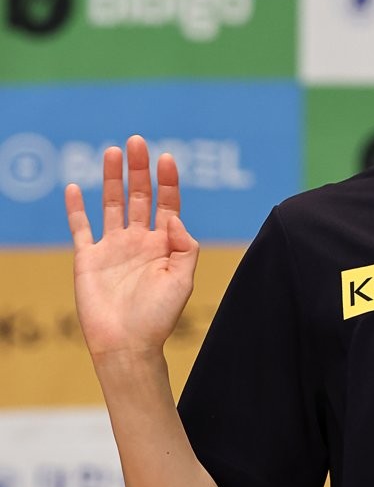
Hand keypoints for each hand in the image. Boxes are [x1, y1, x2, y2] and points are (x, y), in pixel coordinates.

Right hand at [65, 135, 199, 359]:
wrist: (127, 345)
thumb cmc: (159, 316)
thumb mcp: (184, 278)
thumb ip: (184, 246)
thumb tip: (175, 219)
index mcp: (164, 244)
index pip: (167, 203)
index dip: (168, 180)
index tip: (167, 157)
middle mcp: (139, 240)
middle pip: (140, 196)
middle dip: (139, 169)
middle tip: (136, 141)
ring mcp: (113, 247)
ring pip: (112, 204)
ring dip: (112, 178)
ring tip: (113, 151)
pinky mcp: (88, 259)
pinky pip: (80, 228)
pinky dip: (77, 208)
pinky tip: (75, 187)